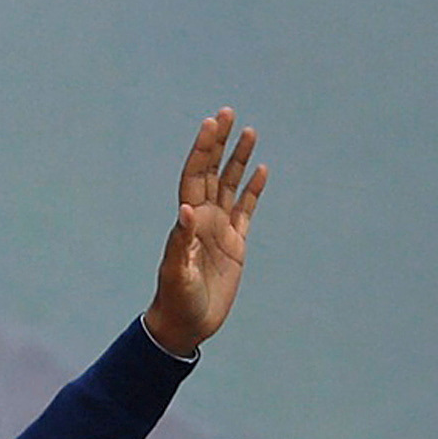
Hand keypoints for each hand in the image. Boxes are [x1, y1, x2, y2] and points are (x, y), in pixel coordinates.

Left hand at [142, 107, 267, 356]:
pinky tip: (261, 171)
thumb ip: (179, 243)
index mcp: (188, 222)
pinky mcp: (235, 245)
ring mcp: (220, 230)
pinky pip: (246, 210)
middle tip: (227, 113)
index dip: (202, 149)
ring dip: (238, 159)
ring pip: (230, 186)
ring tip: (250, 131)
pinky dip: (253, 190)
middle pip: (211, 172)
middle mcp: (203, 219)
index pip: (195, 176)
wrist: (185, 325)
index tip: (211, 123)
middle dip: (219, 143)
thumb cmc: (176, 301)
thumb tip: (186, 211)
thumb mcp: (176, 273)